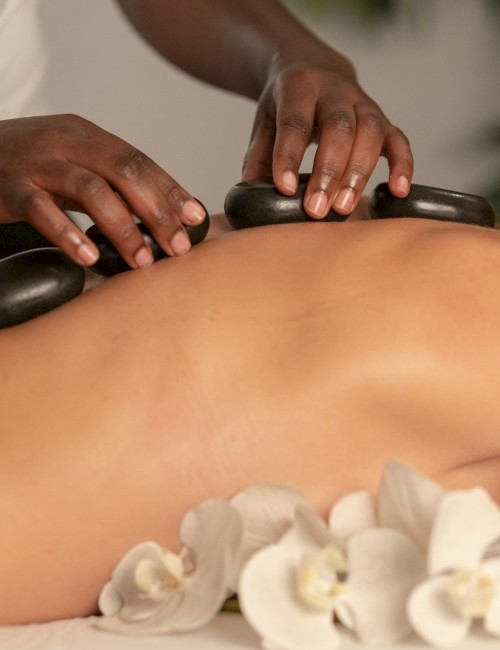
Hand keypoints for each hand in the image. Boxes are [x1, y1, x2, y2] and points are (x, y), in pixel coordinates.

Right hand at [0, 115, 205, 267]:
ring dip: (123, 229)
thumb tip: (162, 213)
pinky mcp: (9, 188)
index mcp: (85, 135)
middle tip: (177, 247)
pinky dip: (69, 235)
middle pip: (123, 172)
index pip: (139, 160)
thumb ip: (108, 183)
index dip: (170, 189)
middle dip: (157, 212)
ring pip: (91, 190)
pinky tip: (88, 257)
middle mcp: (63, 141)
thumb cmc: (28, 167)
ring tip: (141, 260)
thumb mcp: (72, 165)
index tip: (195, 218)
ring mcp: (36, 163)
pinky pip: (43, 211)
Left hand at [242, 58, 412, 218]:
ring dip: (359, 173)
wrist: (314, 68)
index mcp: (299, 86)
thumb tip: (248, 193)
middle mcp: (335, 90)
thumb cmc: (286, 104)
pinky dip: (402, 165)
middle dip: (328, 171)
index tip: (284, 189)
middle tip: (316, 209)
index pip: (295, 122)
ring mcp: (364, 103)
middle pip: (338, 128)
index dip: (289, 156)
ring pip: (370, 133)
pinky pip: (398, 139)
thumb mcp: (265, 120)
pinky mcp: (383, 119)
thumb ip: (258, 155)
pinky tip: (398, 191)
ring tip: (343, 208)